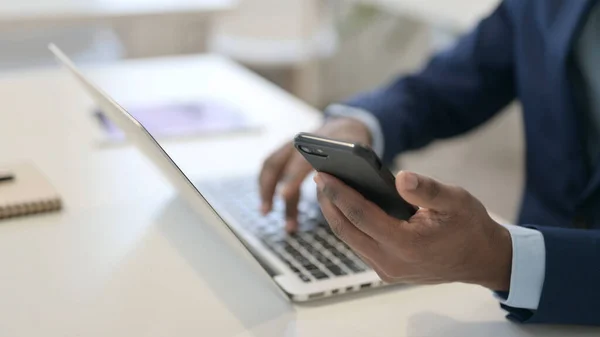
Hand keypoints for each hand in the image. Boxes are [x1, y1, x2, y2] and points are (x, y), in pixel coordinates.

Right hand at [258, 117, 371, 231]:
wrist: (346, 127)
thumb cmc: (353, 146)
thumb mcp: (359, 156)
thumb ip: (353, 172)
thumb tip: (350, 198)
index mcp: (319, 142)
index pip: (300, 160)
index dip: (292, 178)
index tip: (284, 195)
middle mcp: (299, 142)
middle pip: (277, 163)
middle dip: (270, 188)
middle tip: (268, 212)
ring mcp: (290, 146)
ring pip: (271, 166)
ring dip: (266, 189)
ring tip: (265, 212)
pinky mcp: (287, 154)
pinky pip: (272, 169)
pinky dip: (267, 187)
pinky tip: (269, 207)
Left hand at [314, 171, 511, 290]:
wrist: (481, 259)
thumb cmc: (469, 227)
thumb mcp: (456, 200)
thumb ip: (427, 189)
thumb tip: (401, 177)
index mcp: (407, 245)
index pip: (361, 216)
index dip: (339, 193)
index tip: (323, 175)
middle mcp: (391, 262)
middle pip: (347, 230)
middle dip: (329, 203)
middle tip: (318, 177)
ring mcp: (387, 270)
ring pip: (350, 239)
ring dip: (336, 214)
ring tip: (327, 188)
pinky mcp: (387, 270)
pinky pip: (360, 245)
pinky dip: (349, 224)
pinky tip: (346, 205)